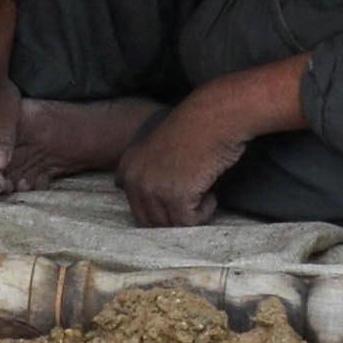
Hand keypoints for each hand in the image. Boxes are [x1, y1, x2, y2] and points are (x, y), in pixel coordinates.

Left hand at [113, 98, 256, 229]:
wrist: (215, 117)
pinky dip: (203, 213)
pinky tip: (210, 195)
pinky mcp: (176, 196)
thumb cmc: (195, 130)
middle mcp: (135, 180)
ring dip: (191, 215)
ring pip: (170, 224)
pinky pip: (188, 222)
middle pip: (151, 221)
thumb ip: (149, 174)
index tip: (182, 197)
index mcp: (127, 168)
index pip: (138, 208)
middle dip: (175, 216)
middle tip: (194, 201)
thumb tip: (157, 209)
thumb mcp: (159, 149)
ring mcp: (154, 189)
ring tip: (204, 193)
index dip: (162, 209)